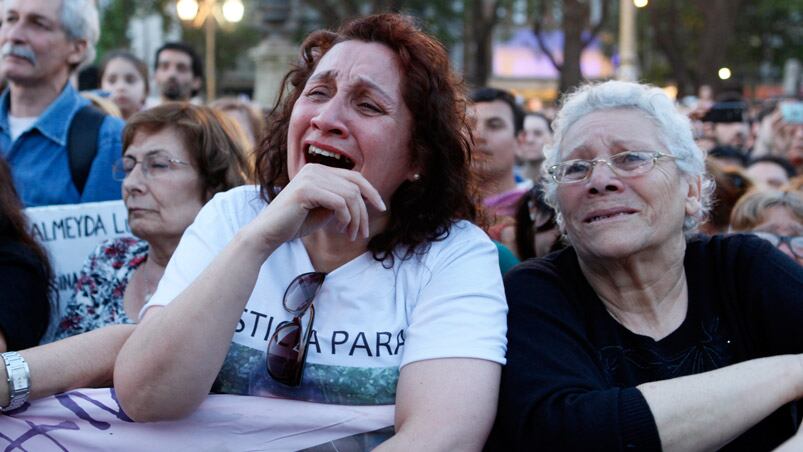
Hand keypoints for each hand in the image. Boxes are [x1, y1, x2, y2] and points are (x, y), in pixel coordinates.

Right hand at [242, 164, 385, 249]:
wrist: (268, 233)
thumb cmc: (295, 223)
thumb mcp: (324, 209)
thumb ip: (341, 201)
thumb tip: (365, 201)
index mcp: (319, 170)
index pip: (354, 177)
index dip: (371, 192)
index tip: (381, 208)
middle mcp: (315, 168)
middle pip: (355, 186)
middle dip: (363, 212)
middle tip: (362, 233)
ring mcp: (310, 177)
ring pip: (350, 196)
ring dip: (355, 219)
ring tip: (351, 235)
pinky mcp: (306, 190)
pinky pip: (340, 203)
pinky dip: (345, 218)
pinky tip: (340, 230)